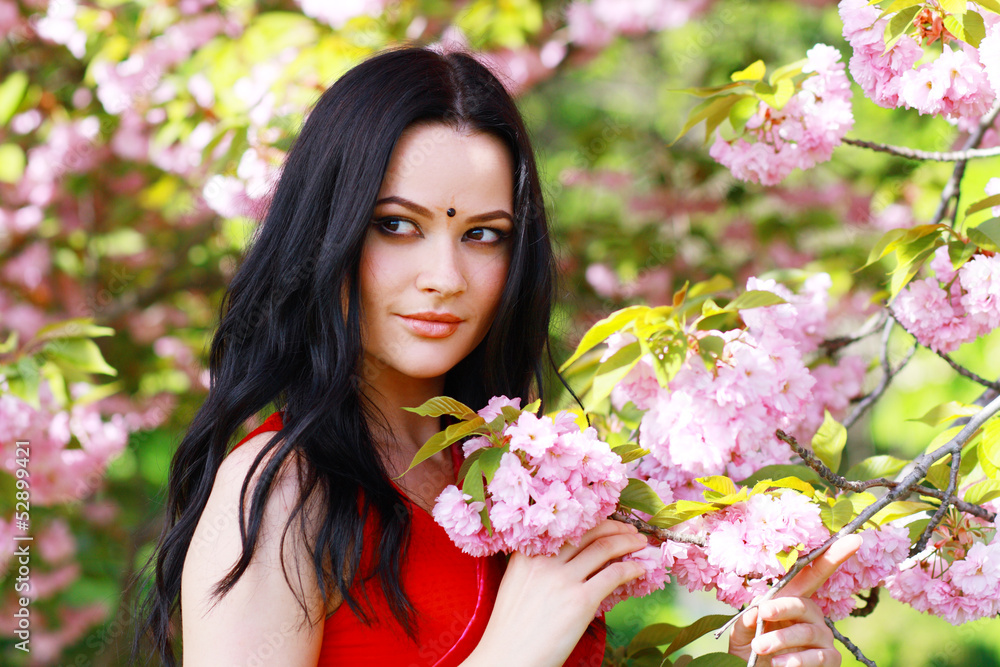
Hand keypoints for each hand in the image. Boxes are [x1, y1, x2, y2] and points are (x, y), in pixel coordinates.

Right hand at [464, 519, 648, 666]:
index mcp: (527, 553)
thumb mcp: (517, 584)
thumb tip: (573, 560)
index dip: (593, 522)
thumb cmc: (512, 628)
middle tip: (629, 531)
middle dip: (614, 527)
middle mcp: (545, 561)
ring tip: (640, 544)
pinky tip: (639, 568)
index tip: (608, 524)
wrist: (508, 658)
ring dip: (628, 543)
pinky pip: (613, 575)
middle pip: (588, 532)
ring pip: (604, 548)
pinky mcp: (580, 601)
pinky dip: (631, 568)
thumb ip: (539, 566)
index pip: (567, 528)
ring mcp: (563, 580)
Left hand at [728, 534, 862, 666]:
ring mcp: (822, 638)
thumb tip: (758, 611)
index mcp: (793, 599)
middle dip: (781, 607)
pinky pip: (818, 657)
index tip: (854, 538)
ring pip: (806, 632)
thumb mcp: (743, 633)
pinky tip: (779, 664)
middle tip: (762, 614)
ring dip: (781, 639)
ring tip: (760, 648)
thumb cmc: (751, 651)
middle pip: (802, 604)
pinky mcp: (829, 660)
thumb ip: (748, 620)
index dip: (834, 556)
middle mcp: (812, 616)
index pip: (813, 574)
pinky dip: (797, 660)